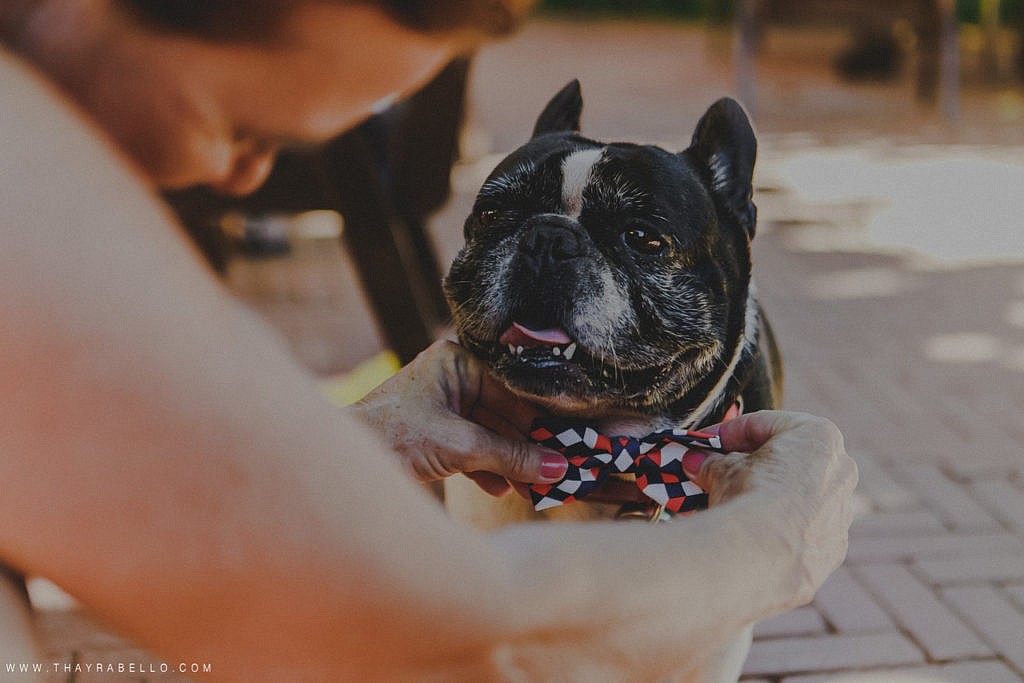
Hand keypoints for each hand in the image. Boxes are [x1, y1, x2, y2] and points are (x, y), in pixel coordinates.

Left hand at [349, 340, 567, 495]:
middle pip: (503, 414)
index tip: (568, 444)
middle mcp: (451, 379)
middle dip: (527, 447)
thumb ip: (511, 457)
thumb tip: (557, 468)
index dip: (541, 420)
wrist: (340, 467)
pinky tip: (505, 490)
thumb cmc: (392, 438)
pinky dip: (487, 469)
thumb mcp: (461, 447)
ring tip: (536, 490)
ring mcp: (442, 407)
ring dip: (510, 463)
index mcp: (456, 362)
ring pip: (489, 435)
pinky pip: (471, 449)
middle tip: (559, 472)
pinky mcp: (434, 435)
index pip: (512, 390)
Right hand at [683, 410, 857, 608]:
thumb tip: (697, 464)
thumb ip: (713, 462)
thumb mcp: (721, 468)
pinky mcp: (833, 548)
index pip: (764, 425)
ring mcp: (841, 512)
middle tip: (717, 472)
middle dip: (751, 464)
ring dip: (768, 497)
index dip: (728, 433)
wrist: (765, 553)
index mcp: (818, 436)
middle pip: (787, 459)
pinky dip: (780, 528)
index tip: (705, 444)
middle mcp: (840, 470)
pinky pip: (803, 530)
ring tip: (732, 506)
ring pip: (799, 496)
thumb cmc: (749, 496)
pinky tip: (753, 535)